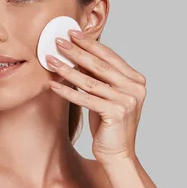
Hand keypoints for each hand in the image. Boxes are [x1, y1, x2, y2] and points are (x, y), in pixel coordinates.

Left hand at [45, 30, 146, 164]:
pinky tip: (52, 84)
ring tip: (50, 59)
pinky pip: (85, 98)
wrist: (117, 155)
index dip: (90, 44)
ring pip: (90, 81)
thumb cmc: (109, 124)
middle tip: (57, 40)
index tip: (72, 32)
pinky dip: (67, 90)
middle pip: (99, 65)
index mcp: (136, 80)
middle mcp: (135, 88)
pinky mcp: (116, 113)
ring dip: (67, 69)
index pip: (109, 56)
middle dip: (76, 51)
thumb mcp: (106, 96)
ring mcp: (127, 101)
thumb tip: (77, 53)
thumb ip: (98, 77)